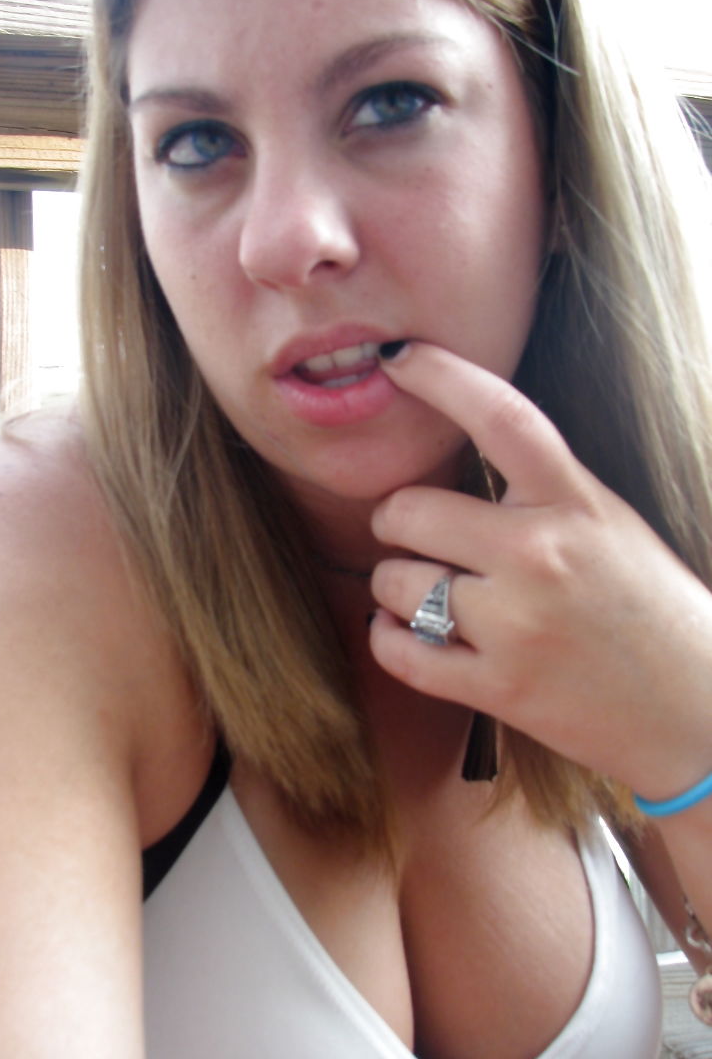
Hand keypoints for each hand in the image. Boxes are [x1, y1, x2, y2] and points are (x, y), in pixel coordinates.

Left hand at [369, 343, 711, 799]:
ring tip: (420, 592)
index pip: (500, 415)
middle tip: (409, 530)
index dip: (439, 376)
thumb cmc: (649, 607)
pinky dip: (387, 637)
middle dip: (393, 519)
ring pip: (394, 581)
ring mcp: (517, 625)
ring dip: (393, 585)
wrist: (697, 708)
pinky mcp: (499, 688)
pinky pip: (398, 650)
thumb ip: (541, 489)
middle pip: (410, 509)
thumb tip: (457, 447)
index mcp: (576, 502)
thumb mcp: (609, 523)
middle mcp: (541, 556)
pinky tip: (403, 631)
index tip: (397, 359)